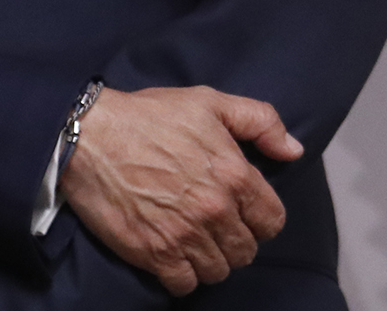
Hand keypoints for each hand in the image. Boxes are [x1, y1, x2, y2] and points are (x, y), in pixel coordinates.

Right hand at [59, 85, 305, 296]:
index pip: (272, 221)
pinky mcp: (152, 253)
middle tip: (219, 229)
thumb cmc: (151, 116)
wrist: (92, 136)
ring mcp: (184, 235)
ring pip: (218, 271)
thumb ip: (261, 122)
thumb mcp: (213, 102)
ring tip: (198, 244)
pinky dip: (184, 277)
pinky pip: (184, 284)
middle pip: (246, 251)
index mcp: (235, 175)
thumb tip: (294, 150)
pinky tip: (176, 258)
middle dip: (237, 242)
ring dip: (212, 261)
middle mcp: (215, 210)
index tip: (247, 215)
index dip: (262, 220)